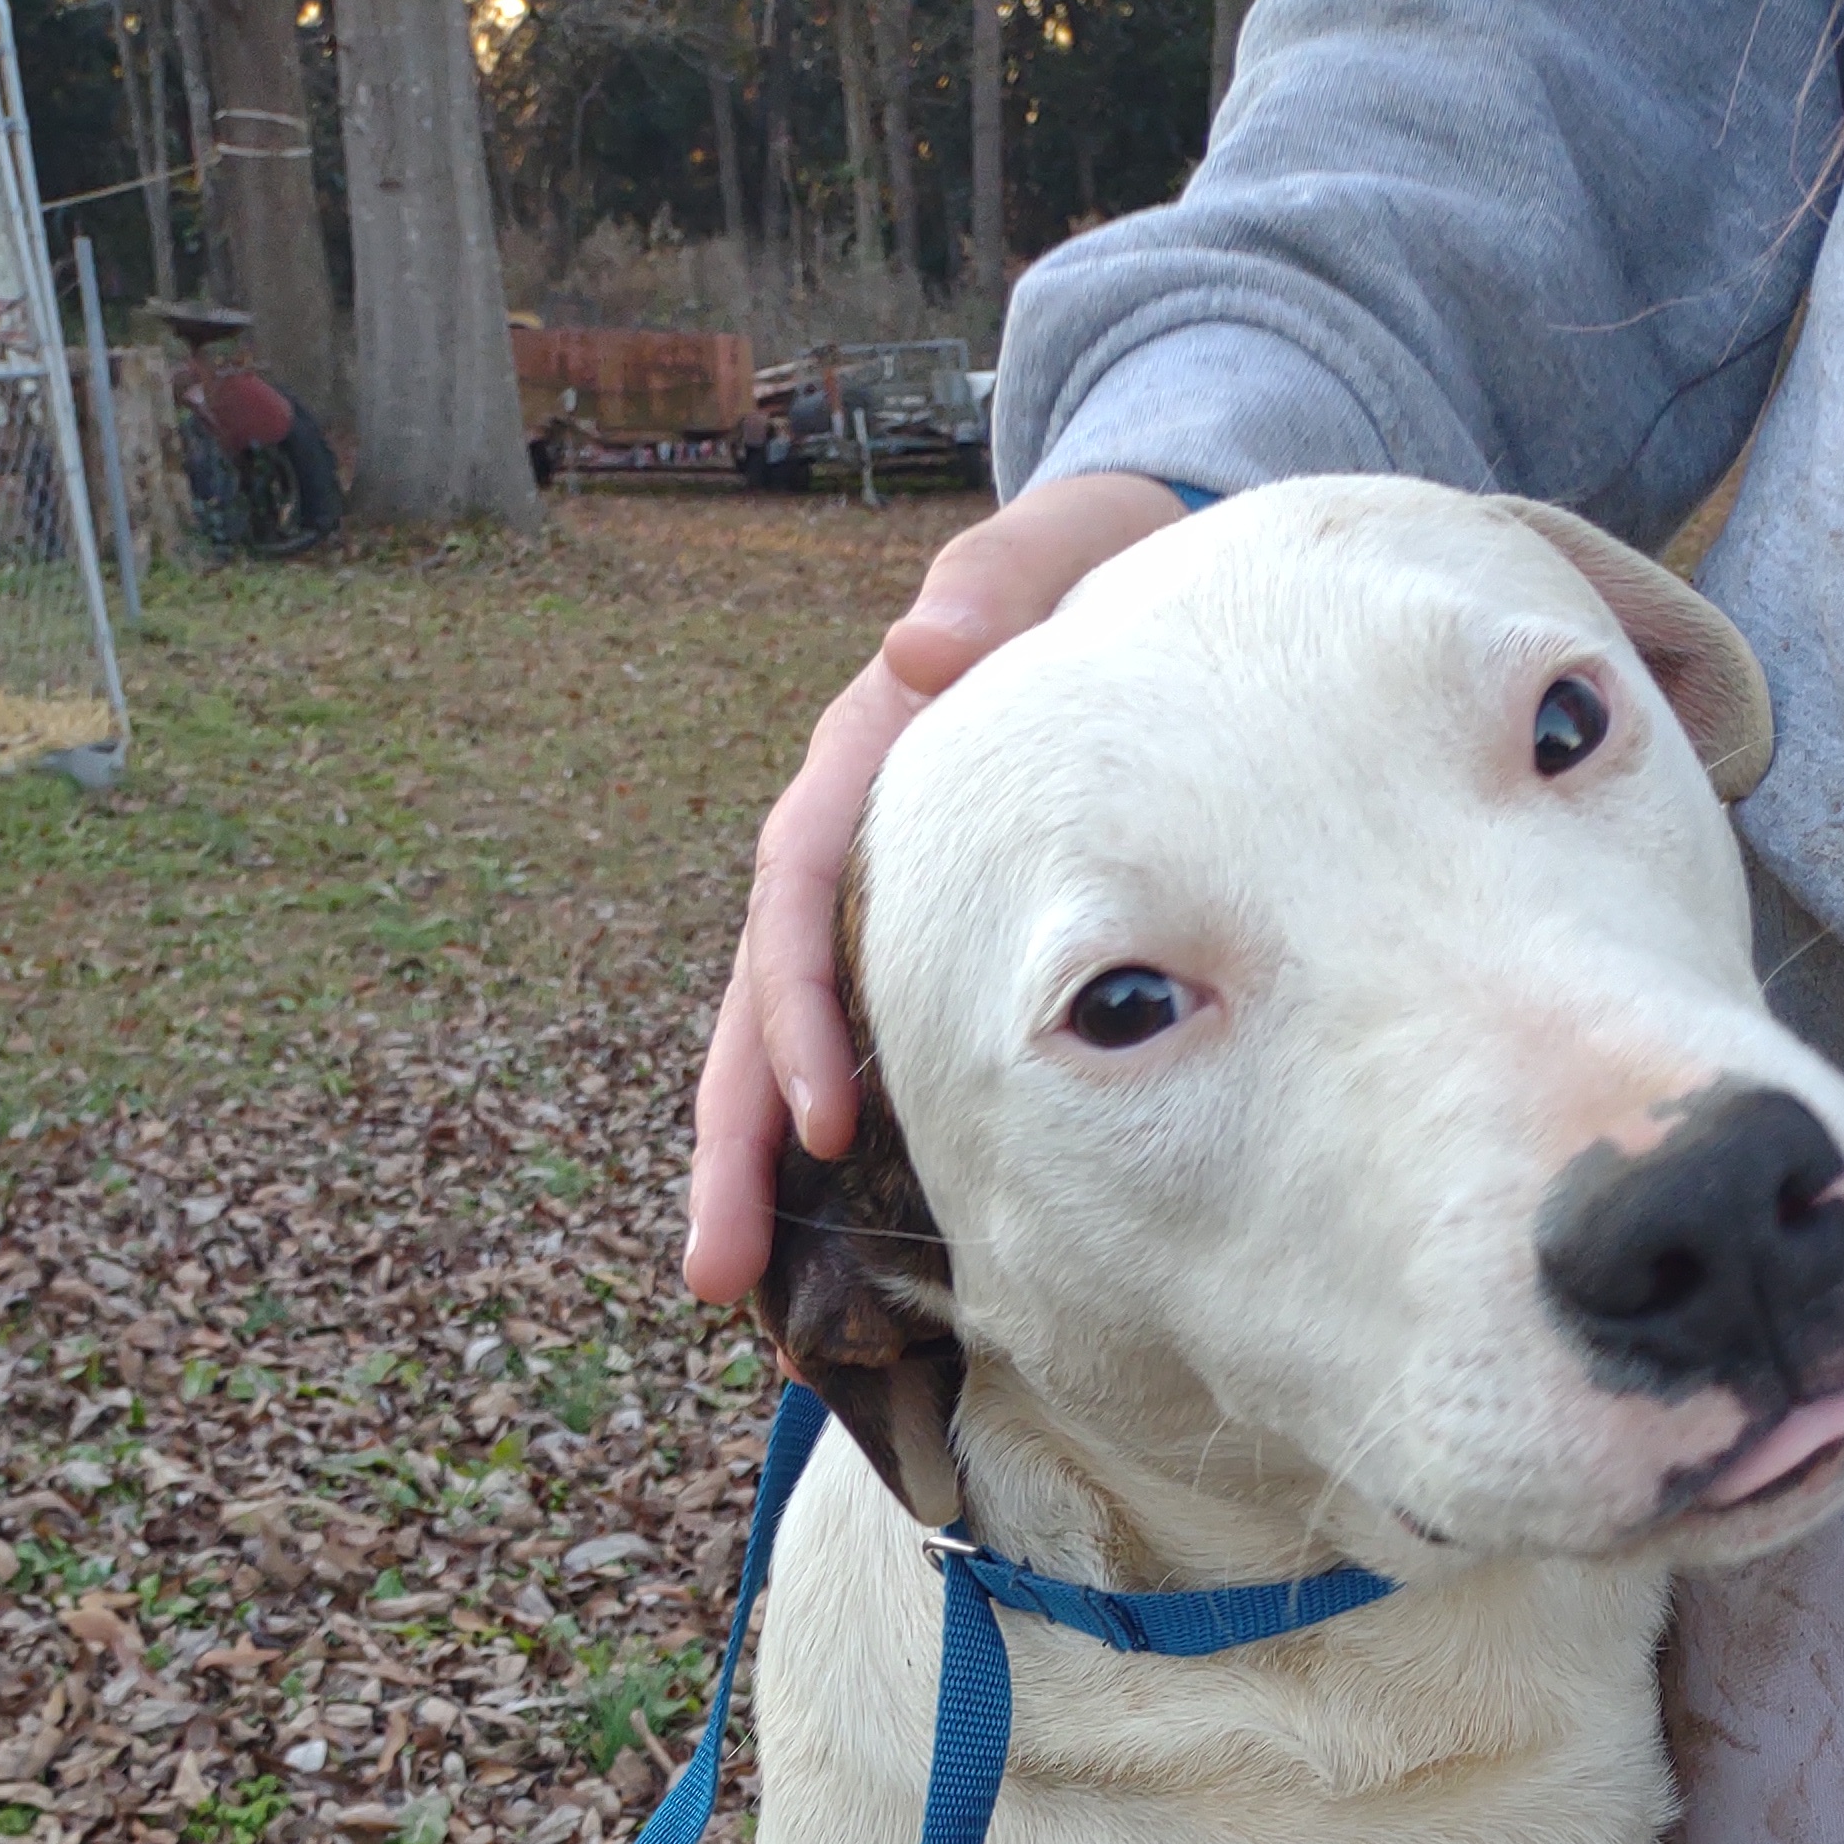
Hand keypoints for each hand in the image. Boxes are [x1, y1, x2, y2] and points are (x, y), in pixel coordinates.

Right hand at [684, 470, 1189, 1303]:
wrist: (1128, 570)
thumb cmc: (1100, 564)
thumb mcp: (1060, 549)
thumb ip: (999, 579)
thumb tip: (921, 644)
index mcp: (861, 760)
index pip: (800, 897)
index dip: (802, 1010)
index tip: (826, 1120)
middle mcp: (843, 845)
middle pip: (761, 1004)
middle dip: (734, 1143)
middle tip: (716, 1272)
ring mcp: (868, 903)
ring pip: (784, 1047)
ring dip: (753, 1172)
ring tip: (733, 1295)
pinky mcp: (908, 945)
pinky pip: (854, 1054)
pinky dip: (826, 1152)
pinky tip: (828, 1259)